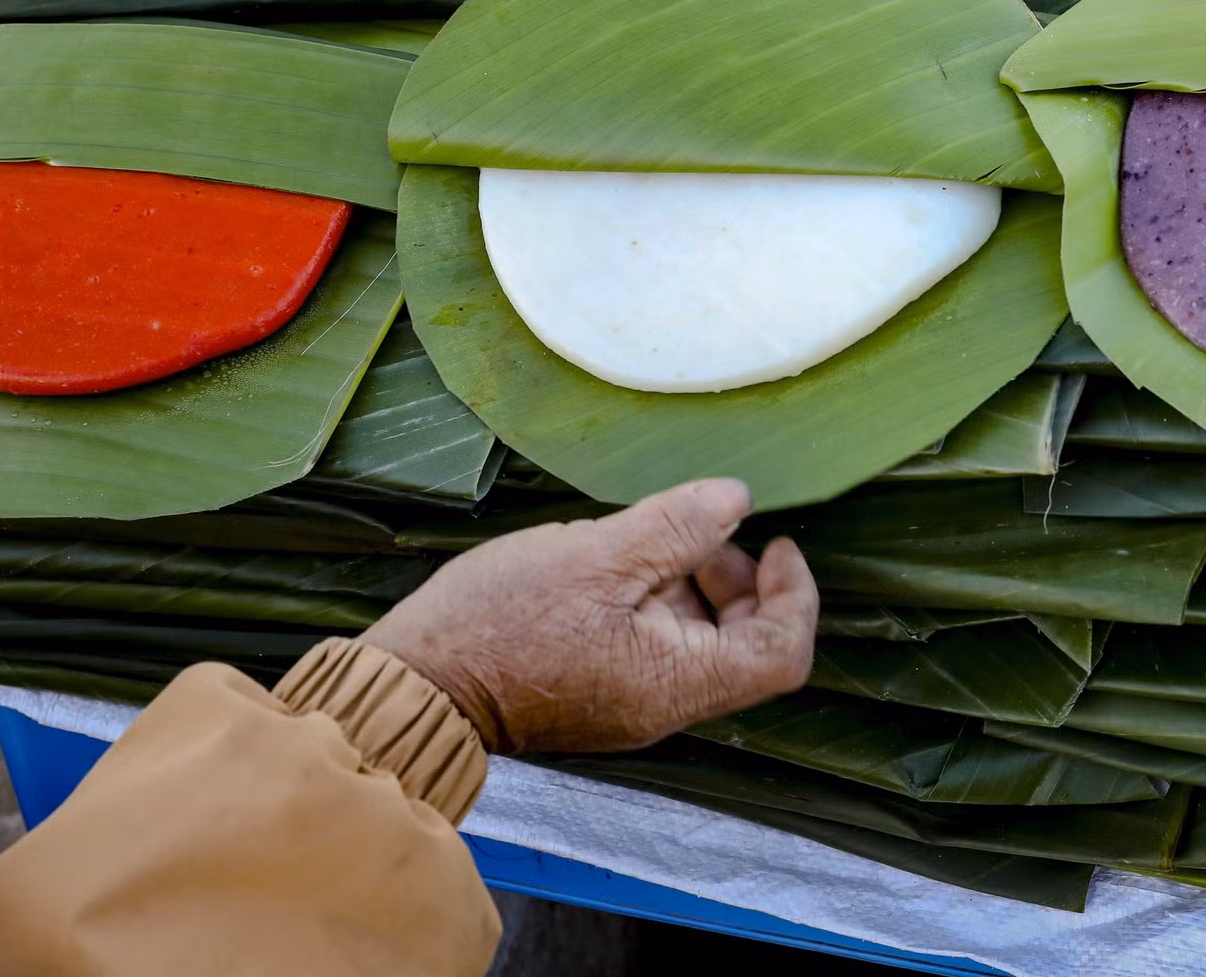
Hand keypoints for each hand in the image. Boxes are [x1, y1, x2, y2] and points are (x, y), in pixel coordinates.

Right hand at [360, 478, 818, 753]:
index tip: (777, 542)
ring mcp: (628, 702)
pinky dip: (654, 601)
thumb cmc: (499, 622)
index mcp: (675, 684)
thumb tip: (737, 499)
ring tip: (645, 535)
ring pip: (696, 643)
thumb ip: (676, 527)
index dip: (793, 595)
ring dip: (691, 584)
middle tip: (702, 528)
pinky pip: (653, 646)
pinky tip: (611, 562)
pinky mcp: (596, 691)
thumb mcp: (596, 556)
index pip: (781, 654)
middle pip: (743, 647)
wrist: (413, 683)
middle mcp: (662, 706)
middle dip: (738, 580)